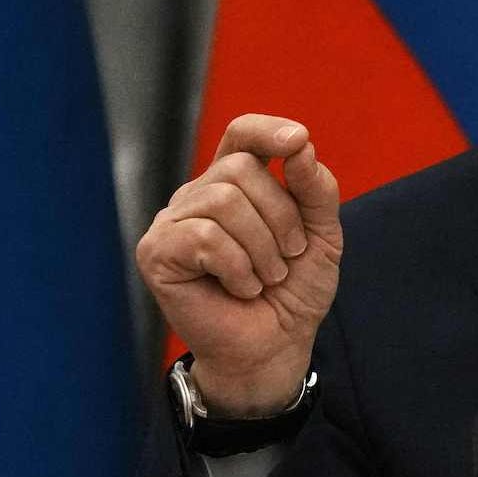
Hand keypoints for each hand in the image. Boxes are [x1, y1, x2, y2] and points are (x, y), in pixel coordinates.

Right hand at [135, 114, 342, 415]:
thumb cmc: (292, 292)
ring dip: (261, 249)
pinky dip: (237, 268)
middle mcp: (199, 196)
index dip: (268, 129)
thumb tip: (300, 145)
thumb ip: (315, 188)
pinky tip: (240, 289)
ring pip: (223, 202)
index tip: (299, 141)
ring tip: (265, 279)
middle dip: (280, 217)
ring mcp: (173, 223)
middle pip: (239, 169)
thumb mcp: (321, 235)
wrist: (275, 347)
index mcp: (235, 184)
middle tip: (286, 259)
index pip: (242, 134)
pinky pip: (204, 236)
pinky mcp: (156, 253)